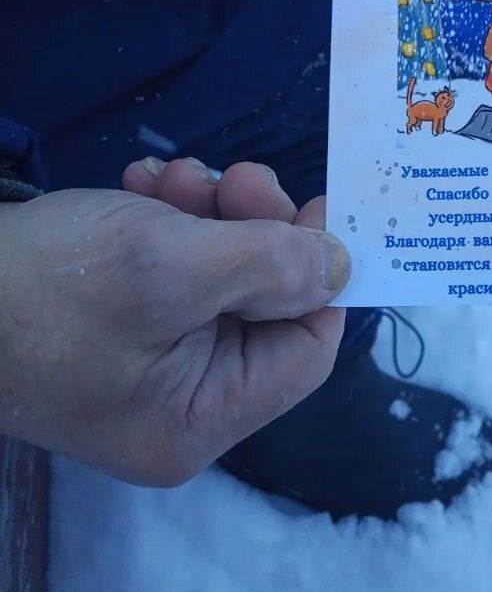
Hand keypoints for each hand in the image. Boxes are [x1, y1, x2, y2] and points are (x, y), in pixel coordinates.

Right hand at [0, 159, 348, 486]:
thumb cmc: (49, 285)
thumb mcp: (170, 265)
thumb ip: (269, 265)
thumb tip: (342, 266)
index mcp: (199, 417)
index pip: (307, 349)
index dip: (321, 274)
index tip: (320, 203)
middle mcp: (178, 402)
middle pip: (263, 303)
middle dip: (253, 226)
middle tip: (233, 175)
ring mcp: (143, 363)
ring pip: (220, 273)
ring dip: (207, 211)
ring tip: (170, 175)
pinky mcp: (113, 322)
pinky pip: (171, 268)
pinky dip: (166, 219)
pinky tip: (140, 184)